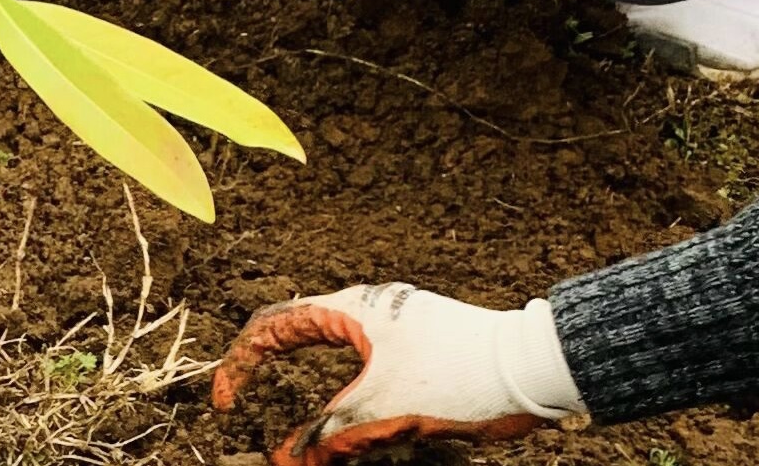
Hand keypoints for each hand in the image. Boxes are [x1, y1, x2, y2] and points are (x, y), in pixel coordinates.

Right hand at [210, 285, 583, 465]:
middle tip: (245, 403)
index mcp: (353, 308)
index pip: (274, 326)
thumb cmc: (461, 374)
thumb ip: (328, 435)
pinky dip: (352, 403)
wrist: (534, 369)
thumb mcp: (384, 411)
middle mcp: (370, 309)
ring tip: (313, 439)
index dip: (240, 363)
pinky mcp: (422, 349)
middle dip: (270, 372)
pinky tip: (360, 430)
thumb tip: (282, 460)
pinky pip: (370, 374)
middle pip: (300, 335)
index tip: (224, 403)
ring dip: (318, 400)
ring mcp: (398, 327)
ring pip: (338, 361)